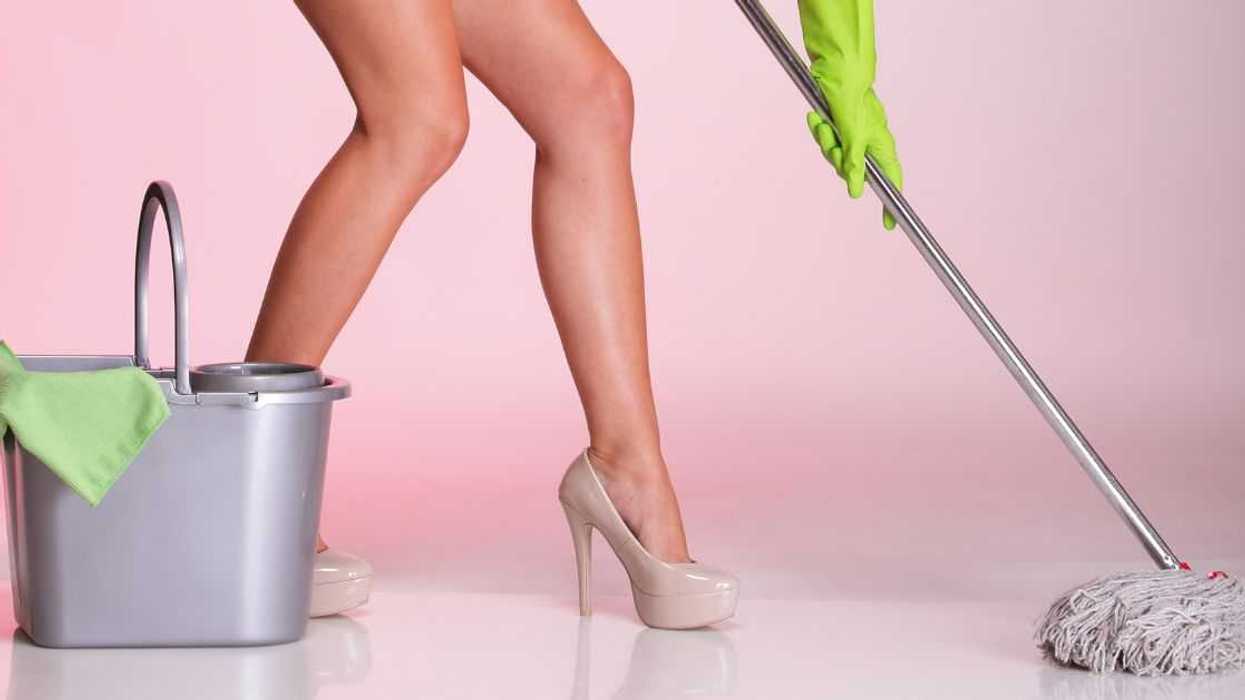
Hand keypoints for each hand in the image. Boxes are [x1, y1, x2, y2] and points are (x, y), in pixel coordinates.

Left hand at [799, 0, 902, 229]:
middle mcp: (869, 142)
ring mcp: (853, 133)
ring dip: (824, 141)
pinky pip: (826, 139)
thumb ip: (854, 165)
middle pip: (852, 170)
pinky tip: (813, 118)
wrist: (837, 66)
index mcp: (881, 146)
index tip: (889, 225)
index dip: (890, 204)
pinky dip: (818, 131)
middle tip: (831, 144)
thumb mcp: (853, 136)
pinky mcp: (838, 125)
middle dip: (836, 159)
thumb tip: (856, 192)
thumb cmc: (852, 96)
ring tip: (820, 122)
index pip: (891, 182)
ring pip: (835, 154)